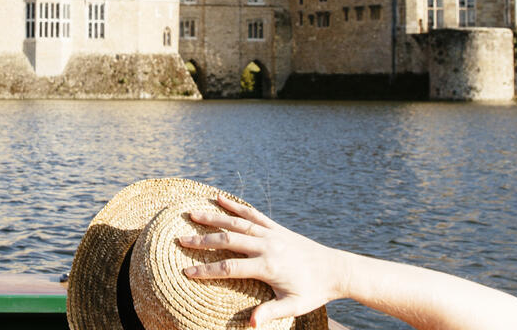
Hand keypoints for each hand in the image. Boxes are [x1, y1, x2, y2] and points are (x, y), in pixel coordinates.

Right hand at [177, 196, 349, 327]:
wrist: (336, 270)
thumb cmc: (314, 291)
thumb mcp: (293, 306)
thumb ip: (270, 313)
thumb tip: (250, 323)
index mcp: (268, 267)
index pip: (229, 268)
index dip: (206, 270)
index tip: (186, 271)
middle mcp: (267, 246)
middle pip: (228, 241)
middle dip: (202, 240)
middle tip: (180, 239)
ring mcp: (272, 234)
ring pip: (238, 223)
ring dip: (214, 217)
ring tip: (192, 213)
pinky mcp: (277, 228)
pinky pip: (253, 214)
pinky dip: (236, 206)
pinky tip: (220, 198)